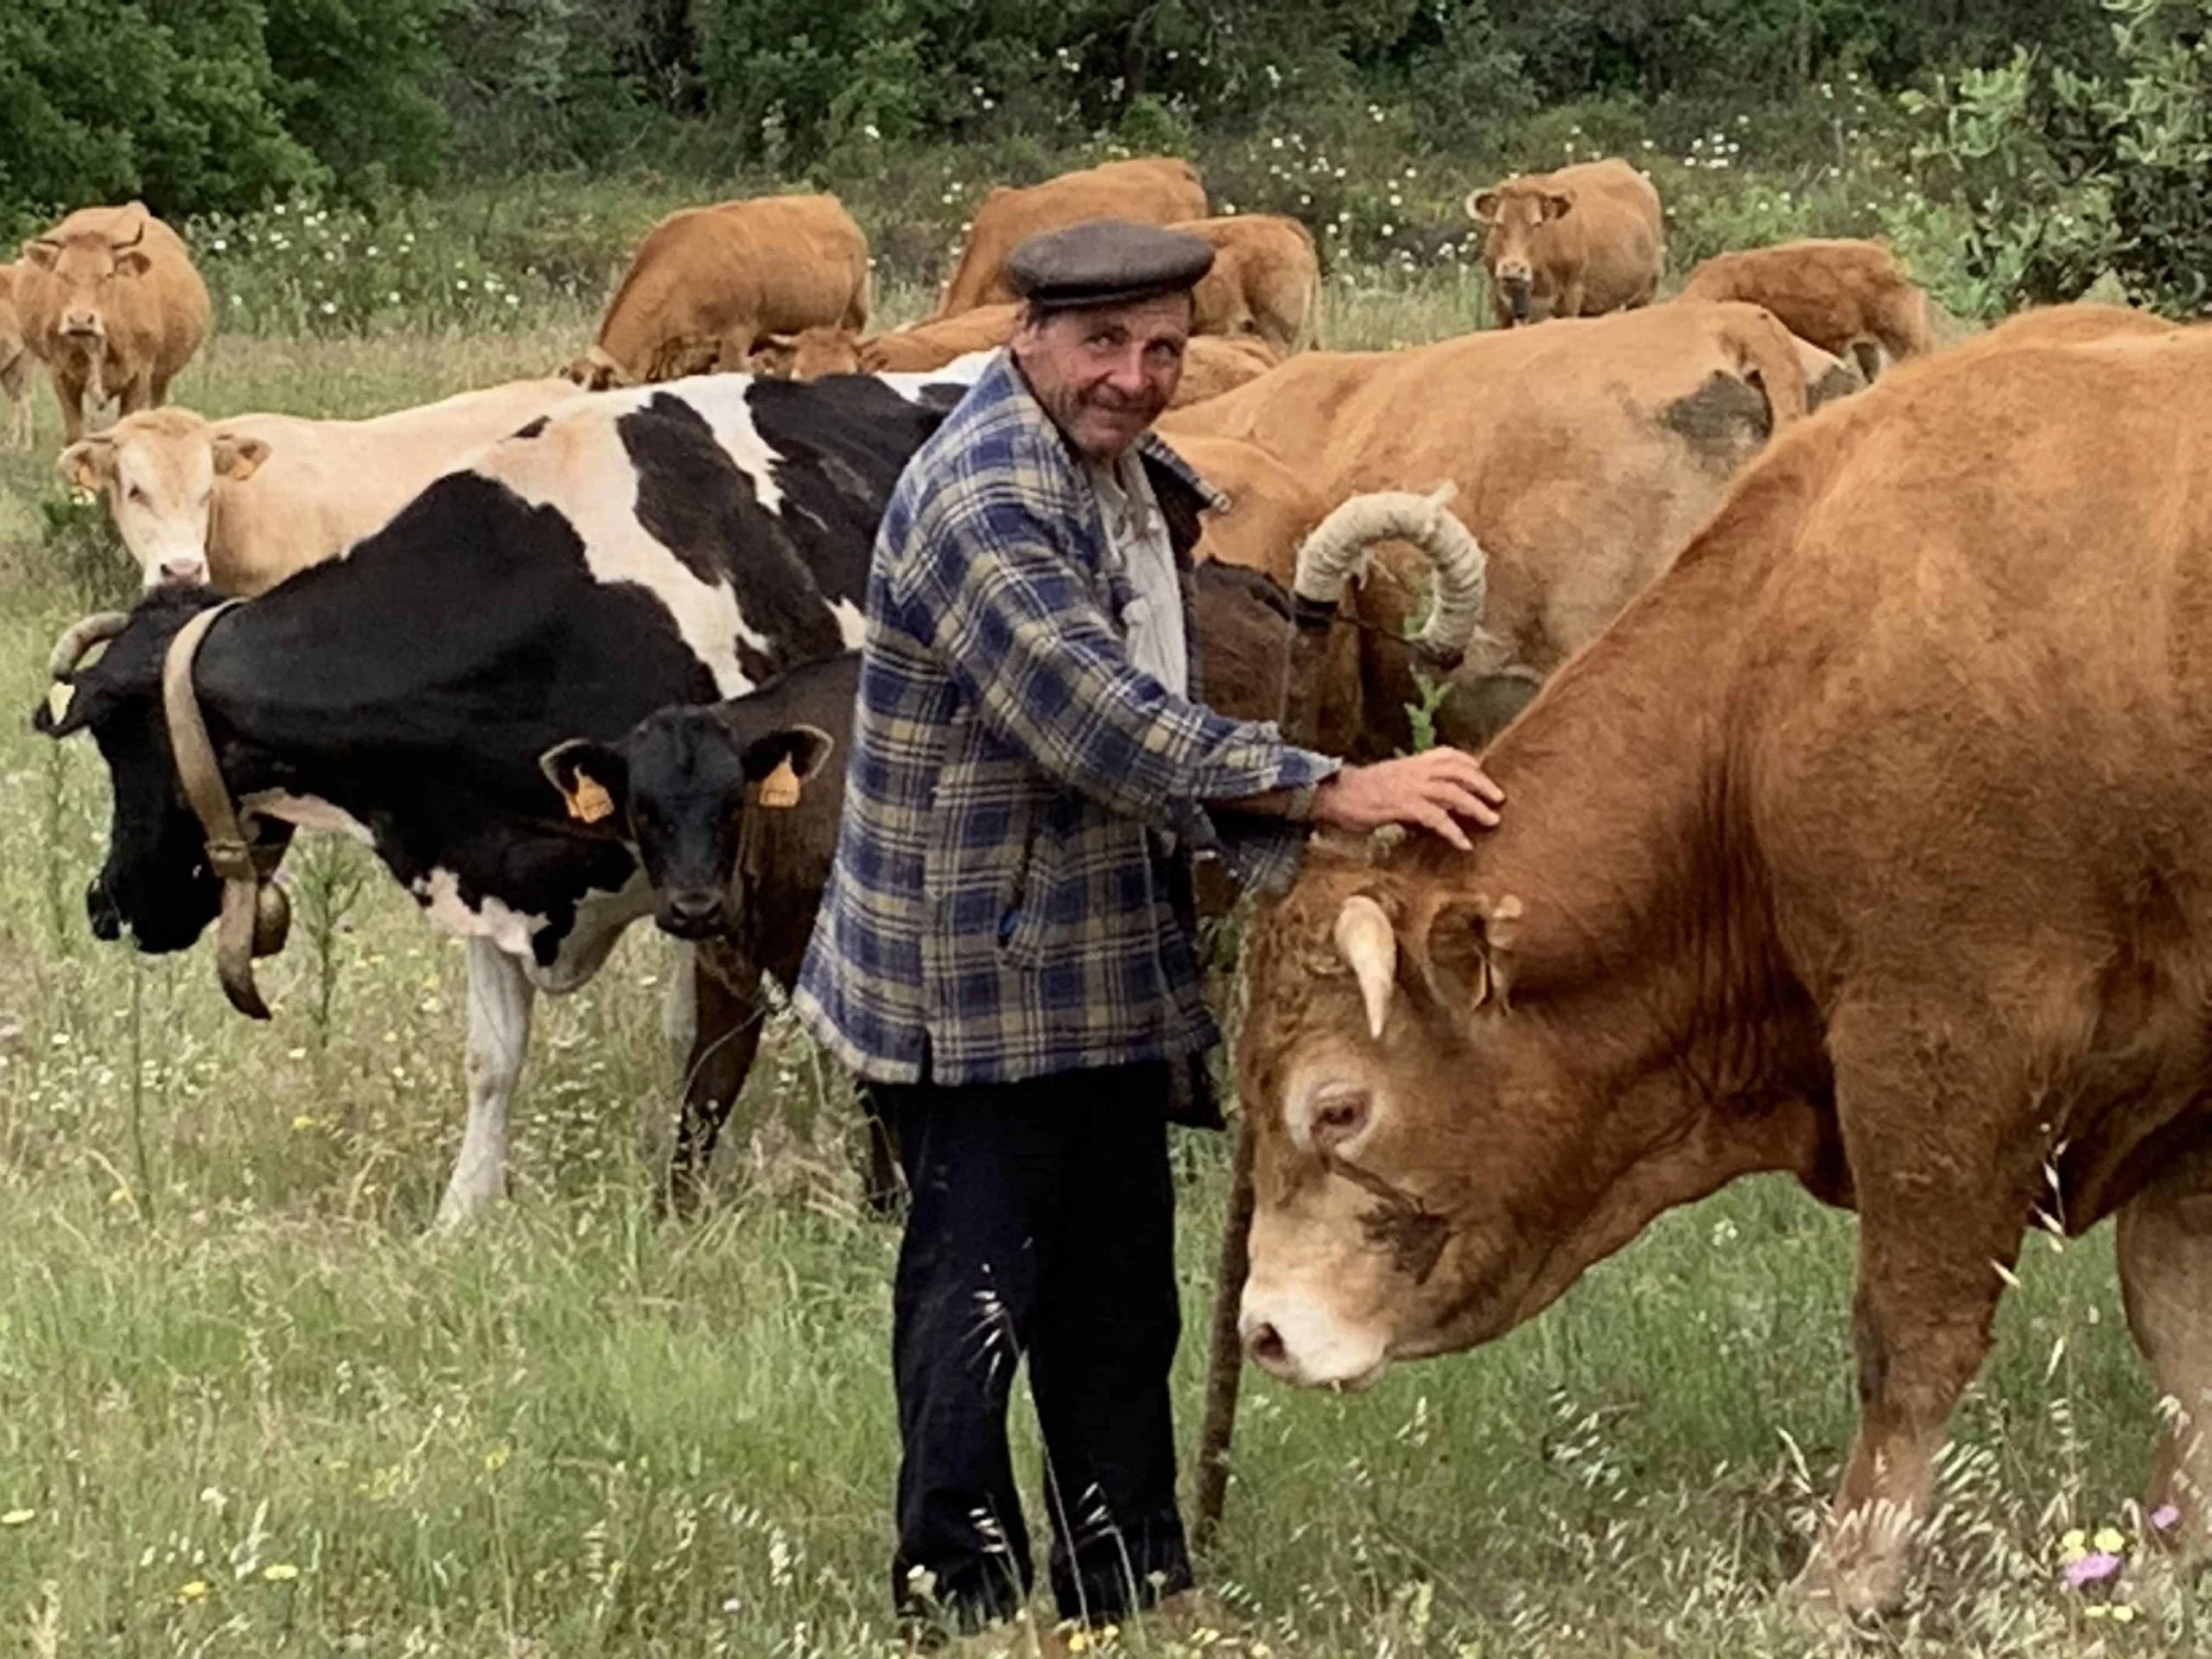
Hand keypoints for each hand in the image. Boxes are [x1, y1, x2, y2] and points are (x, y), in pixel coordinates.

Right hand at [1311, 748, 1502, 850]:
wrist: (1331, 794)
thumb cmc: (1354, 794)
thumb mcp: (1386, 783)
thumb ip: (1408, 790)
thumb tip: (1425, 806)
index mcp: (1409, 763)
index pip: (1447, 755)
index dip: (1469, 762)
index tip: (1481, 772)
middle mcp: (1413, 770)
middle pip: (1459, 770)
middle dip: (1482, 784)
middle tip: (1499, 799)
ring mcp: (1409, 786)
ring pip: (1454, 792)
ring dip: (1476, 806)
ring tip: (1492, 821)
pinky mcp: (1403, 805)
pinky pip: (1437, 818)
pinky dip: (1454, 831)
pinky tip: (1464, 844)